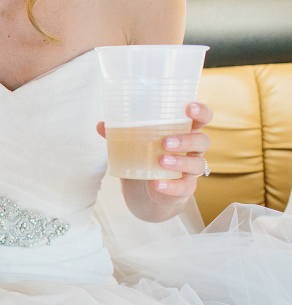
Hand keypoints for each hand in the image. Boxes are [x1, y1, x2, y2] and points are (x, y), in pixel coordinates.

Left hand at [98, 102, 212, 204]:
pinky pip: (183, 188)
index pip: (201, 119)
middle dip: (187, 139)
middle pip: (203, 141)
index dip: (200, 112)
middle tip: (165, 141)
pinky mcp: (184, 190)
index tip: (189, 107)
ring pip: (196, 164)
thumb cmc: (147, 163)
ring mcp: (190, 172)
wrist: (147, 197)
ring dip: (180, 161)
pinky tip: (158, 184)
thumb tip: (101, 124)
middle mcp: (192, 152)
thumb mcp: (134, 148)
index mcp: (184, 134)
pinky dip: (171, 186)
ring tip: (161, 160)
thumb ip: (120, 136)